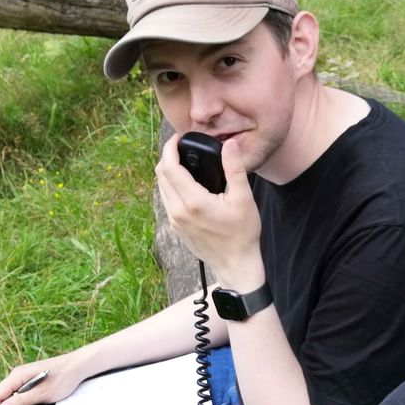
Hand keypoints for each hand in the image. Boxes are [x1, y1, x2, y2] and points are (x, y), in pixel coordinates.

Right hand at [0, 353, 85, 404]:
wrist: (78, 367)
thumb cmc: (63, 378)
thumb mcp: (43, 393)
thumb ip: (22, 401)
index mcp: (17, 376)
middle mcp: (16, 376)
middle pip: (0, 399)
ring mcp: (22, 379)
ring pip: (6, 399)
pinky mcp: (28, 383)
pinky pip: (13, 397)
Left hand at [155, 137, 264, 288]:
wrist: (236, 265)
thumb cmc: (243, 234)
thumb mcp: (244, 199)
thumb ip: (234, 169)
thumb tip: (229, 144)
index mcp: (193, 202)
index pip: (169, 167)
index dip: (170, 148)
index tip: (179, 138)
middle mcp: (178, 212)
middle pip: (161, 175)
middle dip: (168, 157)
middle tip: (182, 147)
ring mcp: (174, 222)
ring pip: (161, 188)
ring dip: (168, 172)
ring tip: (184, 162)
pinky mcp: (176, 228)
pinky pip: (166, 200)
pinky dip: (171, 186)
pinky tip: (186, 183)